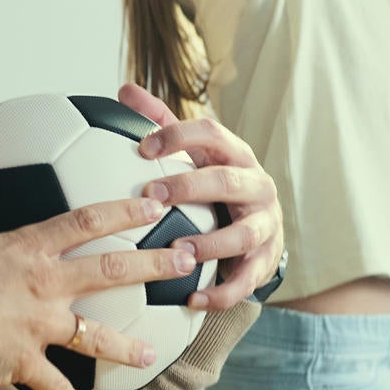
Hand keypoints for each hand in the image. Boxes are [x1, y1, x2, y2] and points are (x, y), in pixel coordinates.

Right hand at [0, 195, 200, 389]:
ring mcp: (39, 326)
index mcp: (25, 250)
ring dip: (127, 346)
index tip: (153, 205)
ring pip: (96, 336)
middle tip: (187, 262)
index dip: (122, 211)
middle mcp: (44, 285)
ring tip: (152, 354)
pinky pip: (58, 389)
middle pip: (112, 270)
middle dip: (154, 266)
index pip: (85, 222)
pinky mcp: (25, 363)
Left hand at [118, 83, 283, 311]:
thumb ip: (162, 122)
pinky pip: (246, 280)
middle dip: (189, 187)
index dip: (179, 136)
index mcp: (235, 154)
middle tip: (151, 196)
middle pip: (226, 180)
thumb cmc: (215, 183)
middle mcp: (256, 185)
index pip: (212, 133)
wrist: (262, 227)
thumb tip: (124, 89)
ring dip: (208, 244)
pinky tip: (191, 300)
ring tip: (174, 250)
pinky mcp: (265, 261)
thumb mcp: (196, 153)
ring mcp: (264, 224)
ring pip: (241, 233)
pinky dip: (220, 293)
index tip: (143, 148)